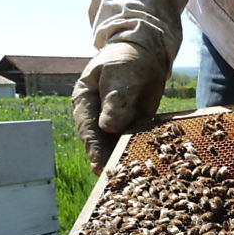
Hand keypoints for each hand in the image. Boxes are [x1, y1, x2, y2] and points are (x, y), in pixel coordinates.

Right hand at [72, 42, 165, 173]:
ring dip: (125, 160)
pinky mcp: (134, 127)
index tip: (99, 166)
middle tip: (116, 180)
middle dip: (108, 161)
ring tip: (132, 180)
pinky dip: (141, 153)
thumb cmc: (127, 59)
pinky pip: (136, 142)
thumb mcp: (121, 73)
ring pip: (118, 146)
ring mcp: (116, 124)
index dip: (94, 149)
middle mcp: (97, 116)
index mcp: (85, 101)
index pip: (87, 129)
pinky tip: (149, 166)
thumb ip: (115, 98)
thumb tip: (108, 127)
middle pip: (101, 143)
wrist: (146, 55)